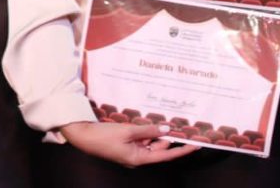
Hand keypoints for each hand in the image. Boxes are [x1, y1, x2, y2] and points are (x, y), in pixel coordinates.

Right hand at [59, 121, 200, 167]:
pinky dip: (146, 132)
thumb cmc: (104, 136)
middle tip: (179, 125)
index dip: (182, 150)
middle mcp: (137, 158)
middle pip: (159, 148)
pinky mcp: (125, 146)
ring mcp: (131, 152)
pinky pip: (141, 140)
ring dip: (155, 133)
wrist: (83, 136)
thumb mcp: (128, 131)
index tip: (196, 145)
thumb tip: (167, 129)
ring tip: (161, 121)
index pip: (166, 155)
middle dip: (167, 137)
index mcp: (139, 158)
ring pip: (150, 143)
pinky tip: (147, 123)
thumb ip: (149, 130)